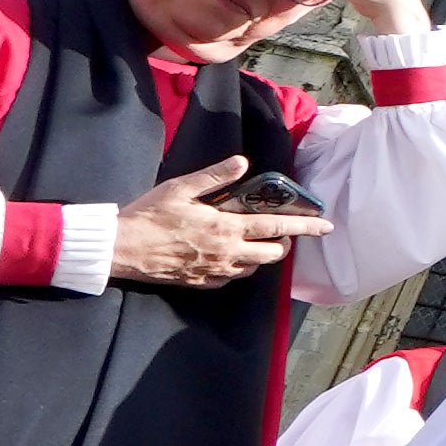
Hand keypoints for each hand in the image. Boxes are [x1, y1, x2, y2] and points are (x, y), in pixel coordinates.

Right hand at [105, 164, 325, 284]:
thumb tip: (242, 162)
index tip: (326, 226)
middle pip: (272, 254)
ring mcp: (213, 271)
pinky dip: (237, 268)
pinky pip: (229, 279)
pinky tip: (229, 257)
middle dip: (284, 244)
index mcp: (225, 228)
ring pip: (253, 268)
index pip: (277, 228)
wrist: (119, 248)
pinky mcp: (199, 283)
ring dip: (260, 256)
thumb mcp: (181, 188)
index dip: (305, 227)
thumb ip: (215, 176)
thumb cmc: (148, 215)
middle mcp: (226, 253)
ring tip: (255, 242)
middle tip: (282, 234)